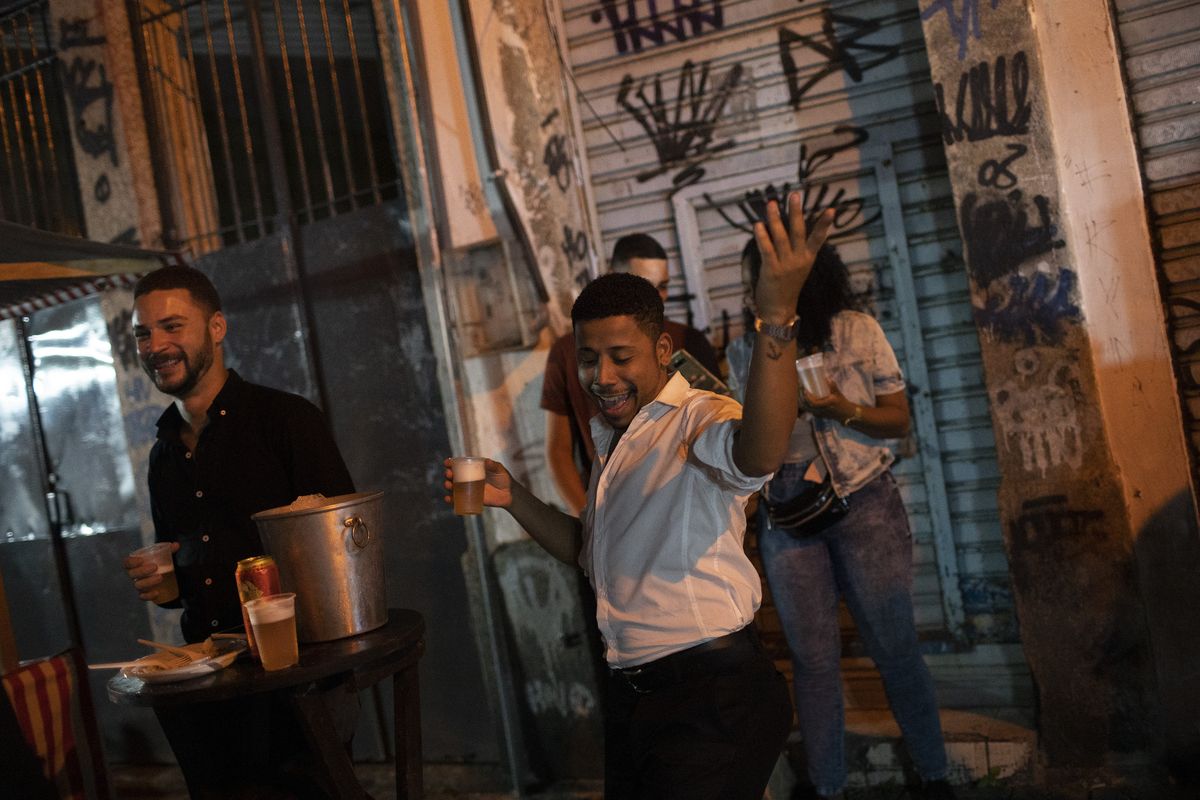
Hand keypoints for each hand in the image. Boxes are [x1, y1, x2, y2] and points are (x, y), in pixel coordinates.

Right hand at [123, 543, 178, 602]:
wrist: (162, 576)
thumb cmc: (158, 563)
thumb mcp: (163, 556)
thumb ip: (169, 550)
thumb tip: (176, 545)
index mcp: (135, 564)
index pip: (127, 563)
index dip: (131, 562)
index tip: (141, 560)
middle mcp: (134, 575)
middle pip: (132, 574)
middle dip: (142, 571)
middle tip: (155, 567)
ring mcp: (139, 585)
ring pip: (138, 585)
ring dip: (148, 582)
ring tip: (160, 577)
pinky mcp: (144, 593)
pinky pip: (143, 597)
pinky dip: (149, 595)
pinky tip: (157, 592)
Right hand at [443, 457, 512, 508]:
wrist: (509, 494)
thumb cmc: (504, 479)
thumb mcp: (500, 470)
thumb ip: (494, 466)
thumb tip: (487, 461)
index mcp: (473, 468)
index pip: (460, 464)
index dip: (451, 463)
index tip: (447, 463)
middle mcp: (468, 478)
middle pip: (454, 475)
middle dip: (448, 474)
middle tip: (449, 474)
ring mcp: (468, 489)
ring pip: (454, 487)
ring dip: (448, 486)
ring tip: (448, 485)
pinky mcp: (470, 499)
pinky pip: (458, 499)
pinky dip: (451, 500)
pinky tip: (448, 499)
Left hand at [752, 195, 834, 323]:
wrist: (779, 310)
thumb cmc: (786, 287)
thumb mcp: (797, 268)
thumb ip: (795, 251)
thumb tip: (784, 229)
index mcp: (807, 259)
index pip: (818, 238)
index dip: (825, 224)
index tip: (832, 210)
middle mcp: (799, 260)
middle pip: (799, 231)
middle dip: (796, 212)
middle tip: (795, 195)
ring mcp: (785, 265)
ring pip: (781, 237)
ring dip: (775, 218)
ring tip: (771, 203)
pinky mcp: (771, 270)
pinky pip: (767, 249)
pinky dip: (762, 236)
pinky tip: (758, 225)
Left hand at [801, 378, 855, 421]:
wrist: (845, 414)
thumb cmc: (842, 403)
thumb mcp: (838, 394)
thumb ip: (833, 387)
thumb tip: (828, 378)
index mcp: (825, 405)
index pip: (813, 403)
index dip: (807, 396)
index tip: (805, 389)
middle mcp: (820, 411)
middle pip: (806, 405)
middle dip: (801, 396)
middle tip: (801, 388)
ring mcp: (818, 414)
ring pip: (806, 408)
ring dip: (802, 400)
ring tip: (801, 392)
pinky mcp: (817, 415)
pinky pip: (808, 409)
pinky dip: (804, 404)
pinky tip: (803, 398)